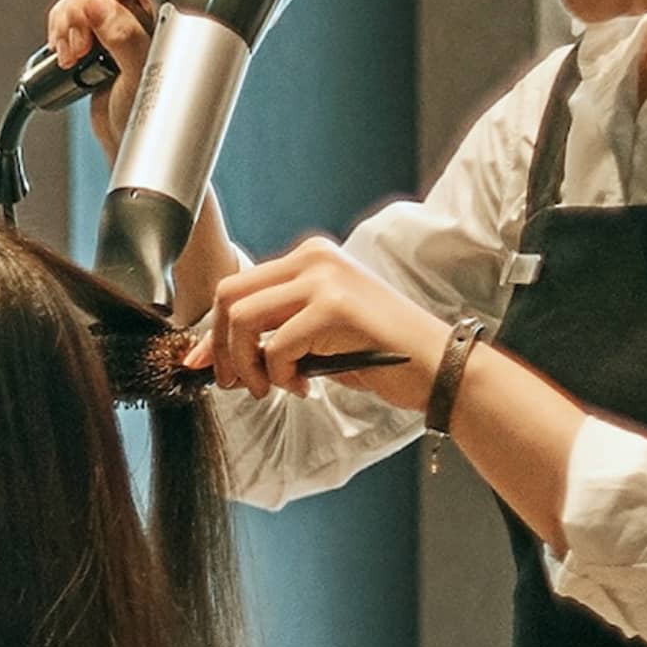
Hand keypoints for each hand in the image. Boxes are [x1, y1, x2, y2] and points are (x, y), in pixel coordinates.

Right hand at [46, 0, 153, 160]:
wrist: (132, 149)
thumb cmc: (154, 120)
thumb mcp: (142, 78)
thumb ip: (125, 38)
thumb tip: (98, 5)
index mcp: (171, 14)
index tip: (96, 9)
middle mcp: (148, 12)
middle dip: (81, 7)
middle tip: (81, 45)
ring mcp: (122, 22)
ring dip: (67, 21)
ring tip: (73, 57)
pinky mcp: (99, 35)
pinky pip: (70, 13)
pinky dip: (59, 30)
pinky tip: (66, 56)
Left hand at [182, 234, 451, 406]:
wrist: (439, 366)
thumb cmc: (383, 355)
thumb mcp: (320, 335)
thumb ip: (274, 333)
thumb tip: (215, 358)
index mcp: (311, 258)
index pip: (239, 285)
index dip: (216, 330)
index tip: (207, 365)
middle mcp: (314, 259)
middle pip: (230, 295)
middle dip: (221, 346)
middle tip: (235, 382)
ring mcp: (324, 279)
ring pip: (244, 317)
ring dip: (247, 363)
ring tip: (270, 387)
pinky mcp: (334, 307)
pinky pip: (276, 345)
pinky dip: (280, 375)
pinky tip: (304, 386)